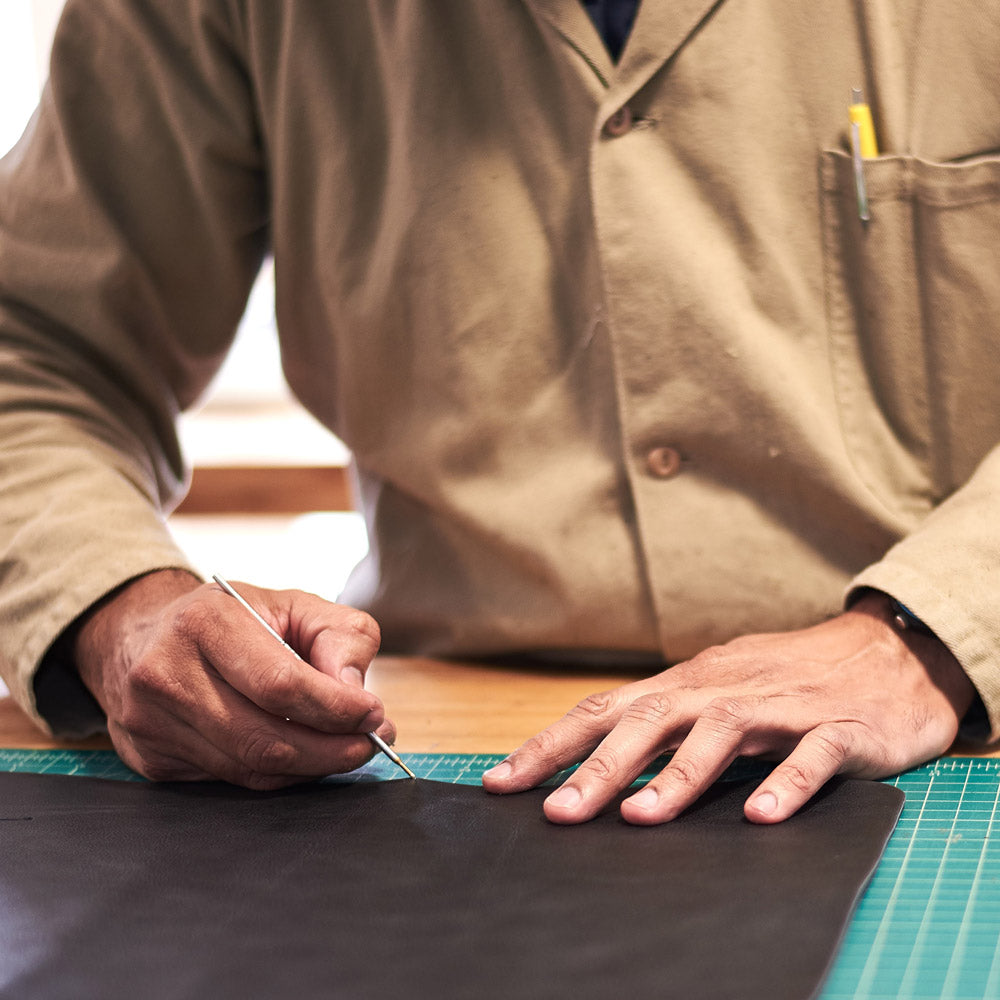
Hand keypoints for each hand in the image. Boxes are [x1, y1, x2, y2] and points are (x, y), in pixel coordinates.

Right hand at [74, 569, 388, 787]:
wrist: (147, 634)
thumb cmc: (235, 619)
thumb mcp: (294, 605)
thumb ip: (339, 636)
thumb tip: (354, 691)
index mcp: (205, 622)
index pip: (279, 683)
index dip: (333, 707)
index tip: (374, 714)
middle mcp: (167, 672)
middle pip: (263, 736)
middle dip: (330, 748)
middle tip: (371, 743)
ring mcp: (151, 721)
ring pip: (248, 766)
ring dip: (310, 766)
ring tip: (348, 750)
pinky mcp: (151, 758)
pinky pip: (231, 779)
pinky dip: (278, 775)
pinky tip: (304, 756)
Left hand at [483, 593, 976, 823]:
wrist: (886, 653)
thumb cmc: (786, 680)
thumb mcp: (715, 693)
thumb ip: (665, 725)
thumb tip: (593, 762)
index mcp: (686, 685)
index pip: (604, 711)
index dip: (551, 745)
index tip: (501, 782)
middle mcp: (723, 689)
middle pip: (649, 721)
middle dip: (598, 767)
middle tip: (555, 813)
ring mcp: (781, 706)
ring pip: (721, 734)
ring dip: (678, 776)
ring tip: (639, 816)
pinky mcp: (839, 728)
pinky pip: (811, 756)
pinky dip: (785, 783)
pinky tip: (758, 817)